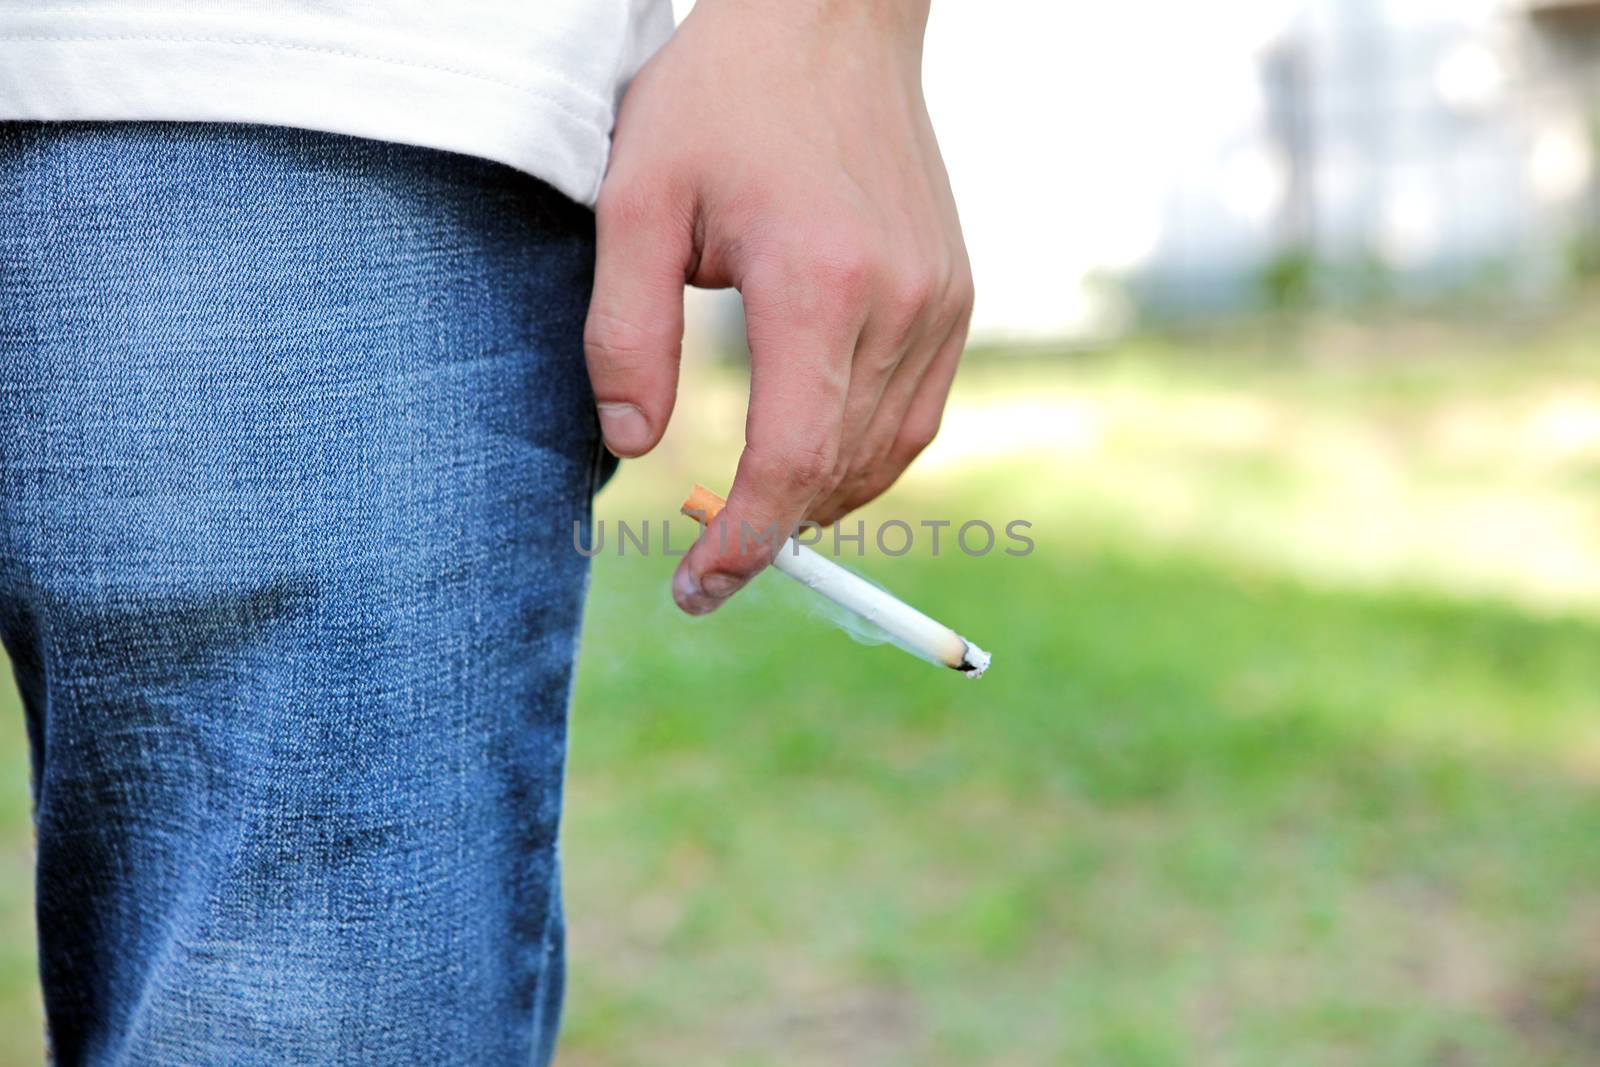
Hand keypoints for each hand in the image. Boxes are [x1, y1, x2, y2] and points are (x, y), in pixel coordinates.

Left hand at [584, 0, 971, 614]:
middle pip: (844, 470)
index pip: (795, 458)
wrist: (830, 18)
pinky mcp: (956, 293)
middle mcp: (900, 302)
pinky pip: (919, 412)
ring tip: (758, 514)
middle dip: (774, 530)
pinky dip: (867, 456)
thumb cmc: (721, 98)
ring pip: (891, 453)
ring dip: (822, 500)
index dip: (747, 541)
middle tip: (707, 559)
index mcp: (818, 281)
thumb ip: (624, 332)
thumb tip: (636, 446)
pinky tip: (816, 456)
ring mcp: (941, 300)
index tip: (698, 587)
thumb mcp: (636, 199)